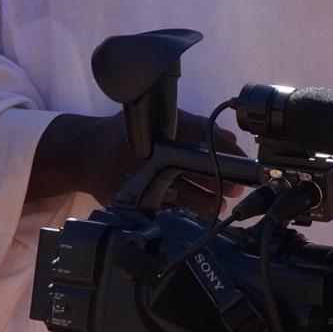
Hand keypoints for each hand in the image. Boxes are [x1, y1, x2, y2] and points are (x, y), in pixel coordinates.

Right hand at [34, 109, 244, 211]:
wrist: (86, 154)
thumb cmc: (126, 136)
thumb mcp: (155, 120)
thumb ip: (192, 126)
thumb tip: (229, 138)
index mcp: (159, 129)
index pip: (204, 134)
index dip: (229, 149)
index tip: (246, 161)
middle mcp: (153, 154)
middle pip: (199, 167)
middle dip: (222, 179)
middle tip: (236, 185)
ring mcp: (145, 179)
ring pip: (187, 193)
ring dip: (209, 200)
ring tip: (220, 202)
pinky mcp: (138, 200)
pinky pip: (171, 209)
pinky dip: (188, 211)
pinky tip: (200, 212)